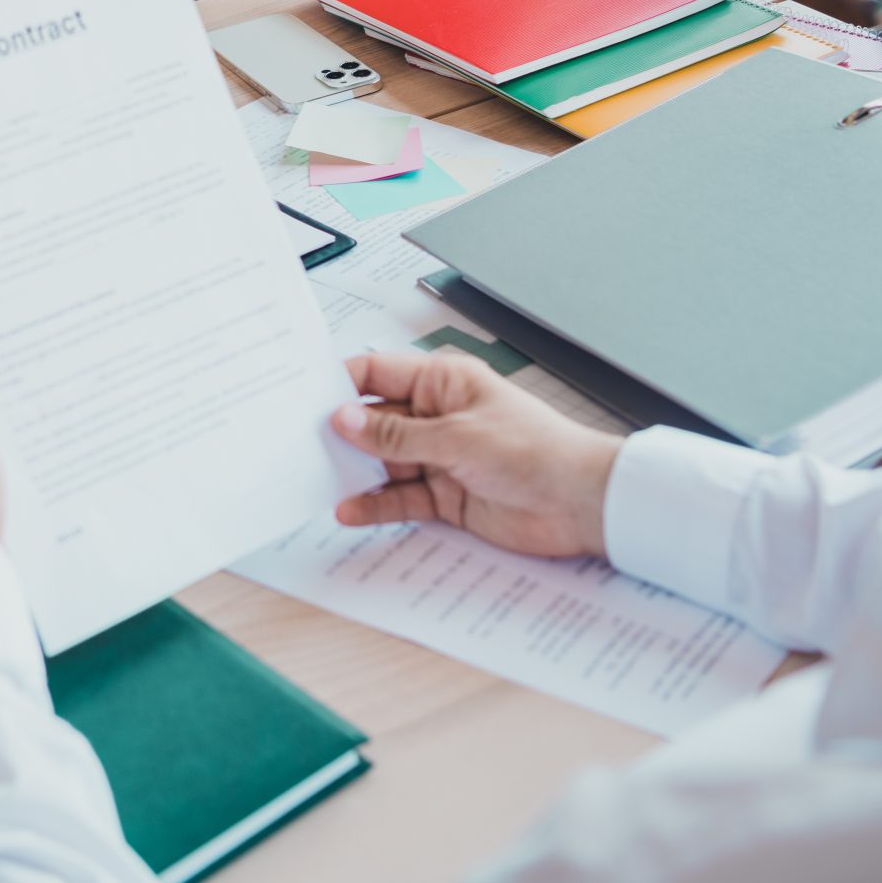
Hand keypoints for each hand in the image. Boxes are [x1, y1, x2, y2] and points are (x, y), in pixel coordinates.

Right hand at [331, 352, 623, 558]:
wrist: (581, 504)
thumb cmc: (536, 451)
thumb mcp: (457, 437)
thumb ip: (396, 433)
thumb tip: (345, 419)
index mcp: (442, 382)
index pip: (378, 373)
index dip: (341, 385)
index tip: (304, 399)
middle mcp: (436, 416)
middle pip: (374, 420)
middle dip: (341, 433)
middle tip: (300, 445)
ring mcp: (439, 457)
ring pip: (383, 461)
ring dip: (355, 472)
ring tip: (317, 480)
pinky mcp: (444, 495)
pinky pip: (399, 496)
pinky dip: (375, 503)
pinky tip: (349, 509)